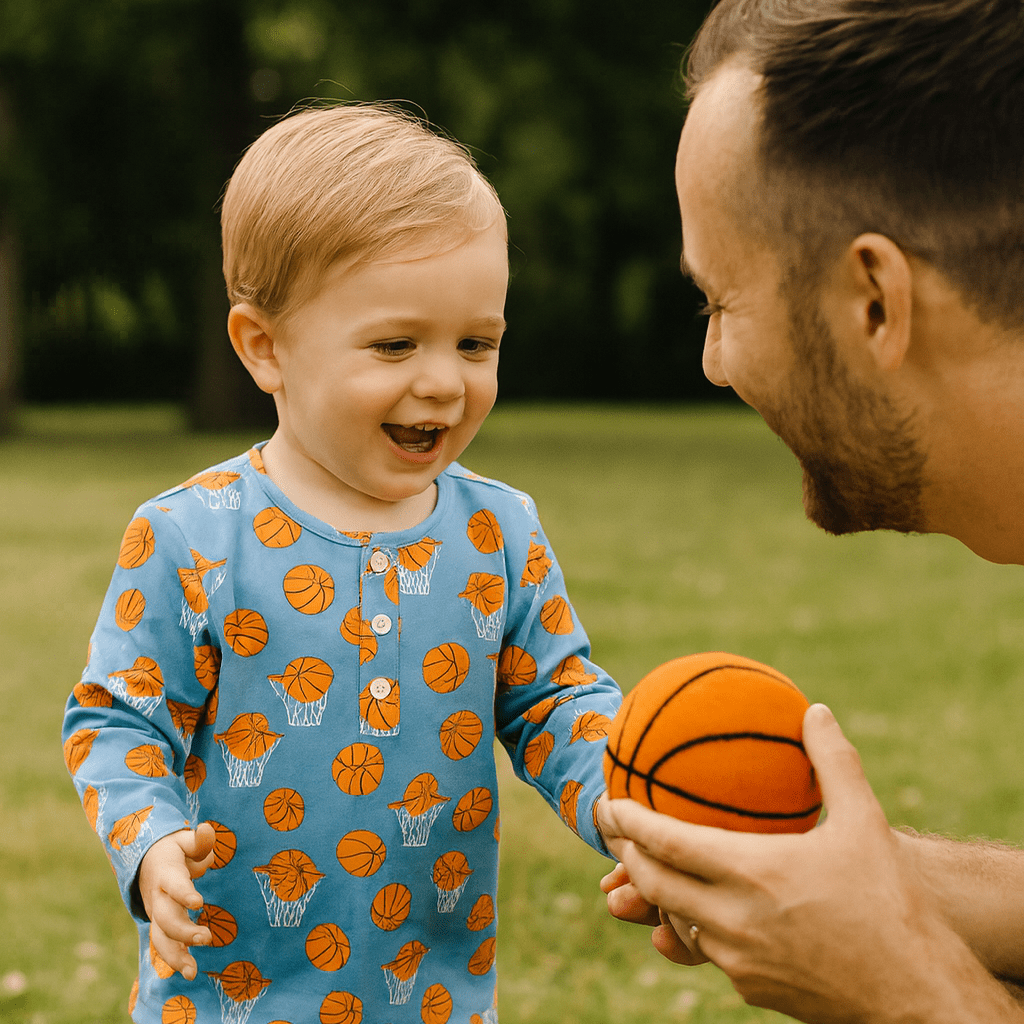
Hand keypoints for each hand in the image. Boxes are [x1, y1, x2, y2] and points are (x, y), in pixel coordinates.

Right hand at [137, 823, 215, 979]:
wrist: (145, 862)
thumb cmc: (173, 850)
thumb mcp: (183, 840)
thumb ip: (198, 841)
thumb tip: (207, 831)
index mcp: (166, 872)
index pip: (174, 884)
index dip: (184, 893)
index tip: (198, 903)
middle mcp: (158, 896)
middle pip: (165, 917)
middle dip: (184, 931)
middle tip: (207, 938)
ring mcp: (156, 913)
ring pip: (160, 938)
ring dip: (175, 956)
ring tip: (192, 972)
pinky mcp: (159, 924)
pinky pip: (163, 944)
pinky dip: (174, 958)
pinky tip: (189, 971)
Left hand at [600, 705, 1017, 1023]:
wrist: (918, 996)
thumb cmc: (893, 905)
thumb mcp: (867, 823)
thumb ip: (834, 762)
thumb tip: (815, 710)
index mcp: (755, 872)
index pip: (668, 844)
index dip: (629, 822)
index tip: (608, 802)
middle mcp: (736, 919)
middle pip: (655, 885)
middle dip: (626, 855)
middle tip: (613, 830)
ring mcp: (739, 959)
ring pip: (675, 921)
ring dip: (655, 894)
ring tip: (645, 868)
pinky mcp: (751, 988)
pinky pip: (706, 951)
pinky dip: (690, 925)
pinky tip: (698, 911)